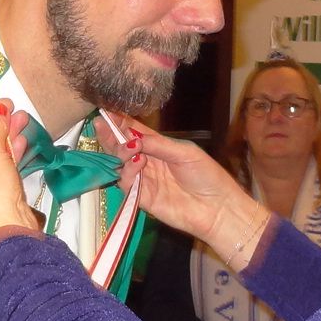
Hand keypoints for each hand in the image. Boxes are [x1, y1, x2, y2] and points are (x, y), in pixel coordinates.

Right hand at [97, 115, 266, 267]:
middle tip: (102, 126)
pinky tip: (138, 162)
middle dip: (111, 136)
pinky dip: (127, 171)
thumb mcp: (185, 152)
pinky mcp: (142, 199)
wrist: (218, 208)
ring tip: (130, 148)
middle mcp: (148, 162)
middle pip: (122, 148)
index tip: (106, 112)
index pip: (135, 132)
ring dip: (120, 153)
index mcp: (159, 147)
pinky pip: (125, 184)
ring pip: (120, 164)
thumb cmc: (207, 176)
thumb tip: (132, 137)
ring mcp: (144, 180)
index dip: (120, 123)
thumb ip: (158, 144)